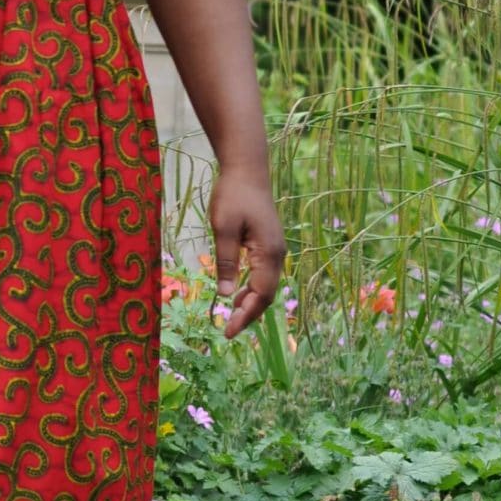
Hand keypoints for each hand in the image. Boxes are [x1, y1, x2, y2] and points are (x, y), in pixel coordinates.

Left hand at [206, 166, 284, 339]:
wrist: (247, 169)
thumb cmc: (233, 195)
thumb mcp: (223, 228)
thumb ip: (226, 261)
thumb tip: (225, 295)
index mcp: (268, 252)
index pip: (261, 295)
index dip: (245, 316)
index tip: (227, 332)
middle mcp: (277, 254)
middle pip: (267, 295)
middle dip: (249, 315)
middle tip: (227, 331)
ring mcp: (275, 249)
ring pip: (267, 286)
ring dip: (251, 303)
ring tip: (231, 317)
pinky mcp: (269, 244)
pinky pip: (264, 275)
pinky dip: (252, 289)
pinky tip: (237, 294)